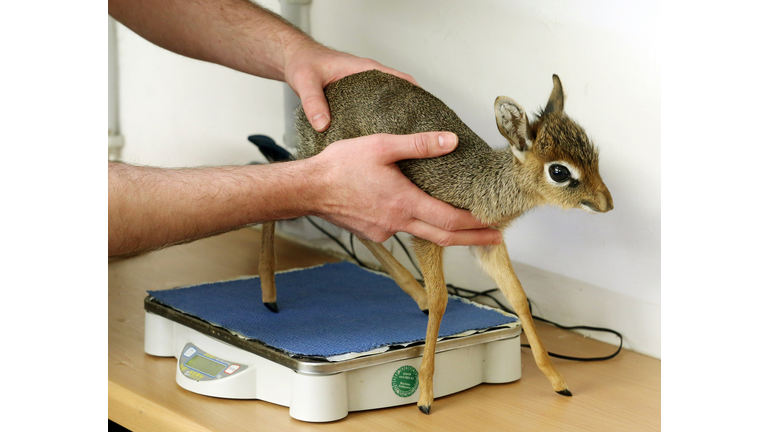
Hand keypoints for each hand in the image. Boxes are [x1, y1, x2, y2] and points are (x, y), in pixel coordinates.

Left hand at [283, 42, 417, 131]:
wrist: (295, 60)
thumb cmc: (303, 64)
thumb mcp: (306, 82)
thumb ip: (313, 102)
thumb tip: (323, 124)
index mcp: (364, 69)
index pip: (400, 80)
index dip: (417, 96)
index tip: (428, 113)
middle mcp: (368, 78)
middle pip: (400, 94)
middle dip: (412, 111)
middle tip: (422, 133)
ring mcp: (364, 88)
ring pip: (388, 103)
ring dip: (398, 118)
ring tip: (407, 140)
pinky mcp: (356, 98)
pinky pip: (375, 109)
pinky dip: (382, 120)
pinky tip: (382, 138)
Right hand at [304, 132, 502, 246]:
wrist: (307, 189)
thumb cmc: (339, 166)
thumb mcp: (381, 145)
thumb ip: (419, 144)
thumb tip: (450, 141)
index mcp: (404, 203)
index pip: (450, 220)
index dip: (476, 225)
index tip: (495, 226)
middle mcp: (397, 222)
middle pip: (444, 237)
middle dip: (472, 238)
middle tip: (494, 237)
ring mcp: (385, 231)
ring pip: (424, 235)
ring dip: (446, 231)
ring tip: (463, 224)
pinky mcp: (373, 231)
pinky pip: (403, 230)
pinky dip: (419, 225)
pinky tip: (419, 213)